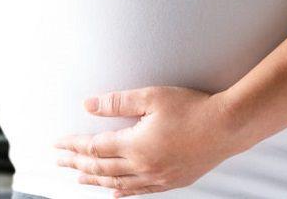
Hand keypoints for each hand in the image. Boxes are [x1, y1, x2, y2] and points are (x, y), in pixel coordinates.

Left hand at [55, 87, 247, 197]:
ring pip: (118, 183)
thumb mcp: (151, 97)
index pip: (94, 148)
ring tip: (79, 179)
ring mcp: (158, 177)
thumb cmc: (193, 108)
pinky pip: (140, 191)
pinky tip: (116, 192)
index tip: (58, 145)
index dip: (73, 147)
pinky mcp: (173, 181)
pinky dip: (123, 192)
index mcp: (135, 146)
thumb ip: (117, 102)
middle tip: (59, 162)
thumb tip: (89, 105)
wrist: (228, 126)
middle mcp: (143, 166)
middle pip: (101, 169)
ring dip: (95, 181)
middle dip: (77, 165)